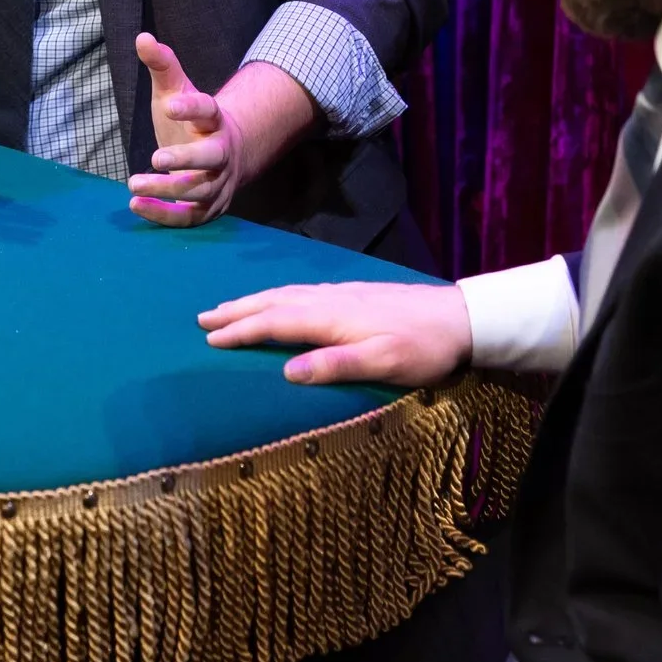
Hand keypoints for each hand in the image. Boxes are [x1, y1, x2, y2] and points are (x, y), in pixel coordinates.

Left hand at [125, 35, 234, 224]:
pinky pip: (189, 215)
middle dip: (185, 159)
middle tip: (156, 158)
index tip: (169, 105)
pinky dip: (164, 213)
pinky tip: (137, 205)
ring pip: (198, 189)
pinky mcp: (208, 207)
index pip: (208, 110)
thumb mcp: (176, 90)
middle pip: (210, 157)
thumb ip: (162, 66)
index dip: (191, 107)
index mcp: (215, 120)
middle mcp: (221, 152)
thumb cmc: (192, 121)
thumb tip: (141, 37)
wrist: (225, 157)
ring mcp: (217, 182)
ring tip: (133, 183)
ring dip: (167, 189)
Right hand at [198, 280, 471, 386]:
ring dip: (252, 300)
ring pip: (284, 293)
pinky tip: (277, 300)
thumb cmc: (423, 347)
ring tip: (228, 307)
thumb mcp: (383, 362)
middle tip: (202, 317)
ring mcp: (339, 293)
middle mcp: (328, 299)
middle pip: (272, 301)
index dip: (241, 330)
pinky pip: (299, 290)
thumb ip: (335, 365)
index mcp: (330, 317)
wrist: (459, 317)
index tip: (210, 338)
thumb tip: (286, 371)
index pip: (274, 321)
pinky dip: (276, 296)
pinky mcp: (351, 293)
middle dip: (236, 309)